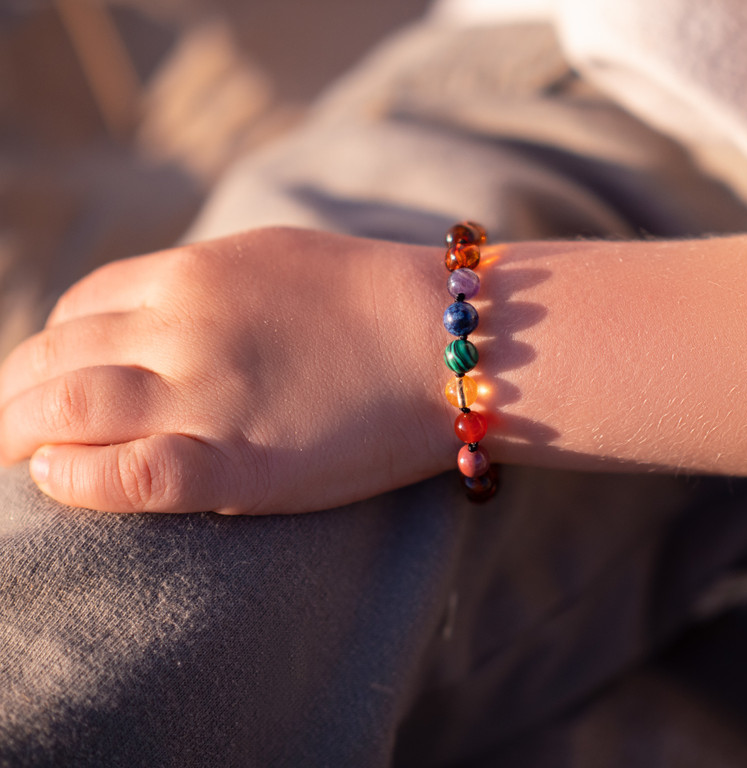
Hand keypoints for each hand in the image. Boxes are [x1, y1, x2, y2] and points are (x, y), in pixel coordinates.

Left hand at [0, 227, 451, 513]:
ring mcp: (206, 394)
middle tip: (6, 431)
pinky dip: (74, 480)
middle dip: (12, 397)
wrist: (451, 342)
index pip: (76, 310)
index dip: (47, 351)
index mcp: (191, 275)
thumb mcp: (274, 258)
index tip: (47, 384)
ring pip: (64, 411)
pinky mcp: (238, 464)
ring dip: (20, 435)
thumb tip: (157, 311)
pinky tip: (57, 481)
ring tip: (15, 459)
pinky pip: (125, 477)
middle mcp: (182, 326)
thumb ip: (204, 283)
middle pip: (52, 359)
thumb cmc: (376, 299)